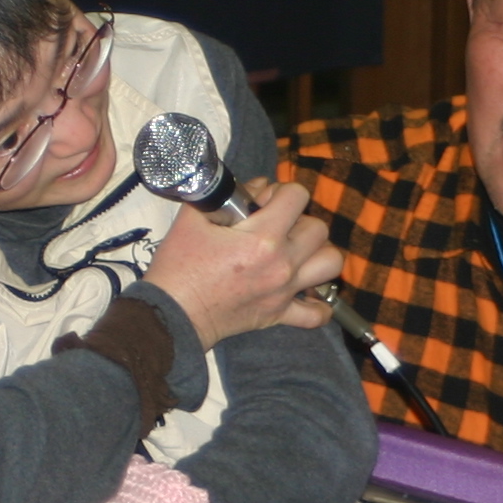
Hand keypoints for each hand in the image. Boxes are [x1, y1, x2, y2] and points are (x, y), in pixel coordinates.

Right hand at [140, 178, 344, 345]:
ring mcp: (284, 291)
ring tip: (297, 252)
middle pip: (318, 228)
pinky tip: (305, 292)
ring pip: (330, 264)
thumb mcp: (195, 218)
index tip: (265, 201)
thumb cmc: (179, 266)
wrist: (172, 314)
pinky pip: (317, 314)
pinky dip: (318, 303)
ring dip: (318, 253)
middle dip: (300, 220)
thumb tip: (256, 187)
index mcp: (263, 238)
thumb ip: (227, 195)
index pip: (297, 196)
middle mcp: (282, 264)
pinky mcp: (279, 315)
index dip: (282, 191)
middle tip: (277, 226)